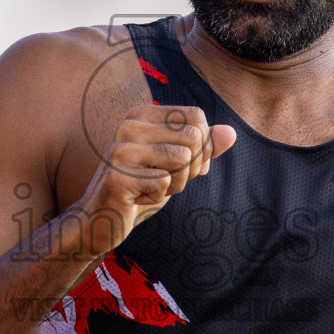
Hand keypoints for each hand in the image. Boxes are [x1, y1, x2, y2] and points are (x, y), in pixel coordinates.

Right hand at [73, 104, 235, 256]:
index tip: (181, 163)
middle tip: (165, 180)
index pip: (196, 117)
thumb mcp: (177, 164)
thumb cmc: (142, 188)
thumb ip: (203, 147)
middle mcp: (128, 125)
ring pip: (183, 159)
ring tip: (151, 187)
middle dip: (190, 168)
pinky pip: (165, 183)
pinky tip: (138, 197)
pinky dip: (158, 197)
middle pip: (193, 137)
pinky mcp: (118, 176)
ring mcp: (121, 149)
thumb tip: (231, 133)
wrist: (101, 218)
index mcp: (141, 114)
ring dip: (176, 184)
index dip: (202, 145)